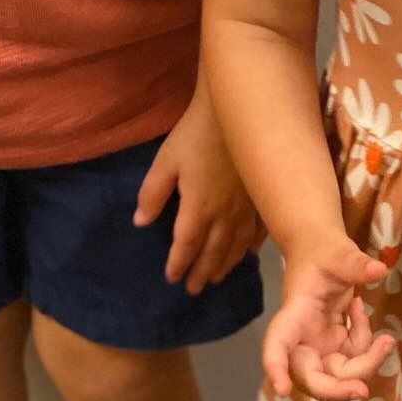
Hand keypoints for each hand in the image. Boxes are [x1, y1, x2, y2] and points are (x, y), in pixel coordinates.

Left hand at [134, 90, 264, 294]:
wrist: (235, 111)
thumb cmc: (195, 134)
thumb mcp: (165, 161)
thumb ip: (152, 193)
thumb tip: (140, 223)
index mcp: (198, 208)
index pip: (187, 245)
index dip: (179, 263)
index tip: (172, 277)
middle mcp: (225, 215)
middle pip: (213, 252)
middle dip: (202, 272)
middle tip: (194, 288)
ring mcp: (247, 207)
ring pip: (237, 246)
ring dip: (226, 264)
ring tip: (218, 278)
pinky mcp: (261, 196)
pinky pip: (259, 229)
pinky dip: (253, 245)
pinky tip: (250, 253)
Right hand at [263, 235, 394, 400]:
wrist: (319, 250)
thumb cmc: (321, 250)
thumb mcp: (338, 251)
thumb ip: (356, 262)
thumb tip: (380, 269)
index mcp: (294, 313)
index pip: (278, 342)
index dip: (276, 366)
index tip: (282, 389)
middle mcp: (301, 338)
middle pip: (311, 377)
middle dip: (336, 389)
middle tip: (362, 391)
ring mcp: (318, 346)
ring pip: (338, 376)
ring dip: (365, 364)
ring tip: (385, 339)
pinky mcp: (333, 347)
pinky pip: (353, 362)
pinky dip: (366, 346)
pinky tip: (359, 311)